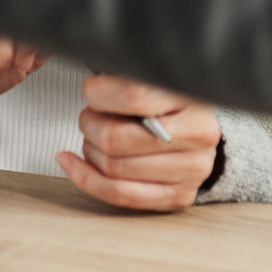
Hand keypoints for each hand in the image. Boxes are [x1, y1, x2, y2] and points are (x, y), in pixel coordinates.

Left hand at [58, 75, 221, 212]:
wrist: (199, 130)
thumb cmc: (168, 100)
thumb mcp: (155, 76)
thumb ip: (127, 75)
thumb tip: (90, 82)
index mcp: (191, 97)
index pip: (132, 96)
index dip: (98, 93)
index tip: (91, 89)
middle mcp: (196, 135)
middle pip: (116, 139)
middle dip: (89, 125)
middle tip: (89, 115)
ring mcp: (191, 170)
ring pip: (113, 168)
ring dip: (90, 150)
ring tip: (92, 136)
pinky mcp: (178, 196)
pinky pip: (119, 194)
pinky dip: (86, 178)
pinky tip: (71, 163)